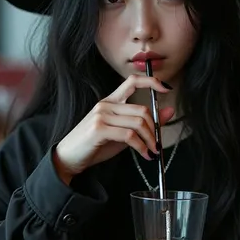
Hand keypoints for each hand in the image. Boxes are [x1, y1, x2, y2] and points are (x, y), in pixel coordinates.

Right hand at [54, 75, 173, 178]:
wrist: (69, 157)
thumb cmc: (95, 145)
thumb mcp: (123, 133)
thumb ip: (143, 123)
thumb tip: (169, 111)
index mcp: (111, 101)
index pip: (132, 81)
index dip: (151, 81)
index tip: (166, 88)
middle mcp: (106, 104)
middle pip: (142, 110)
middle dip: (155, 129)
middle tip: (157, 144)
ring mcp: (101, 115)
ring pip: (138, 123)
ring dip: (150, 140)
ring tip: (152, 151)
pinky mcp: (99, 129)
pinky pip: (129, 135)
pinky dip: (141, 147)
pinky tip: (144, 154)